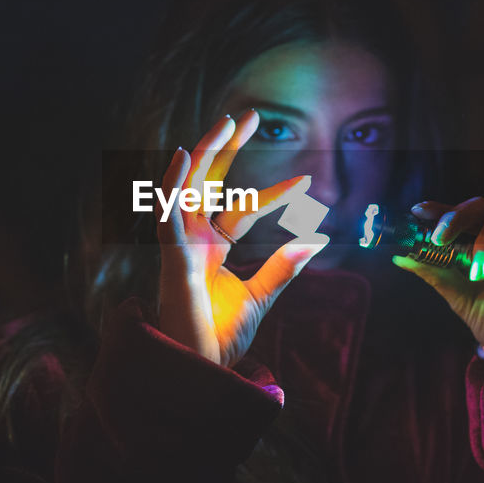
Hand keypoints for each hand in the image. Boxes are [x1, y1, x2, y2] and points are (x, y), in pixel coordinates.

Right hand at [156, 111, 329, 366]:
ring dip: (206, 151)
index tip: (307, 180)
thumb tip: (316, 240)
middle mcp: (193, 238)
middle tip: (250, 114)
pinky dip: (172, 183)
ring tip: (228, 121)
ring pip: (188, 186)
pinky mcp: (170, 256)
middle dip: (226, 147)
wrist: (201, 368)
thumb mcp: (260, 296)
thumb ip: (283, 267)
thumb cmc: (220, 336)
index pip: (244, 207)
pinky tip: (184, 155)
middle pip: (208, 181)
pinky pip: (167, 212)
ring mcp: (179, 244)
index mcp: (212, 246)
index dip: (274, 192)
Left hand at [392, 198, 483, 351]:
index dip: (439, 209)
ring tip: (479, 272)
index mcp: (481, 238)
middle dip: (458, 217)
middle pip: (482, 205)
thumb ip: (435, 273)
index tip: (418, 212)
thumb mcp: (460, 296)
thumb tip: (399, 257)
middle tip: (441, 239)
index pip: (460, 214)